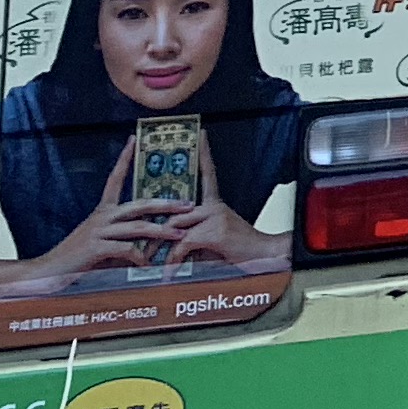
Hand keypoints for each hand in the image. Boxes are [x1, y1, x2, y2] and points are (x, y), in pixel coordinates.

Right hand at [10, 139, 199, 289]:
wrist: (47, 272)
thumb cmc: (76, 259)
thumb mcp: (101, 243)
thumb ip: (121, 239)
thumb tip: (147, 241)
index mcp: (102, 212)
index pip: (114, 178)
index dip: (124, 159)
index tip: (134, 140)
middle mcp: (101, 217)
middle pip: (139, 204)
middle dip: (166, 203)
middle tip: (188, 203)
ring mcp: (98, 231)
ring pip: (138, 226)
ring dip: (161, 231)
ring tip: (179, 235)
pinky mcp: (96, 248)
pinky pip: (126, 249)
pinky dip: (140, 256)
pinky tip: (148, 264)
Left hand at [161, 133, 281, 276]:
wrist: (264, 256)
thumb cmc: (239, 251)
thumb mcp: (212, 242)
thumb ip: (192, 238)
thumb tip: (169, 248)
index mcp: (216, 205)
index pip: (208, 173)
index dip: (204, 154)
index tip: (201, 136)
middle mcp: (215, 206)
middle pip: (175, 211)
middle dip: (155, 231)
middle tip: (142, 247)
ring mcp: (215, 216)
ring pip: (175, 227)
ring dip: (161, 249)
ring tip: (152, 264)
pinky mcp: (214, 231)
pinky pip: (183, 243)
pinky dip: (173, 260)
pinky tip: (169, 271)